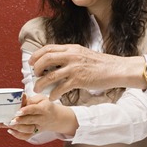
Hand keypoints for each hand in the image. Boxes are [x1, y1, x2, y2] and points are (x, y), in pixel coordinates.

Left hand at [6, 94, 78, 139]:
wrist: (55, 118)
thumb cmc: (46, 106)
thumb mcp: (41, 99)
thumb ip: (31, 99)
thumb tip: (20, 97)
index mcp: (44, 109)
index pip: (34, 110)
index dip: (26, 111)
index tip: (17, 112)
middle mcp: (41, 120)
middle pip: (30, 121)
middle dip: (19, 121)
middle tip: (10, 120)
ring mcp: (38, 127)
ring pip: (27, 130)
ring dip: (16, 128)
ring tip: (6, 124)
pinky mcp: (34, 133)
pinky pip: (26, 136)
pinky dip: (17, 135)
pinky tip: (10, 130)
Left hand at [28, 44, 145, 99]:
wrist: (115, 69)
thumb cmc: (100, 63)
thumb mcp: (82, 54)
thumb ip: (69, 56)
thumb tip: (54, 61)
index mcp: (71, 49)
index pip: (48, 48)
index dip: (36, 55)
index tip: (31, 63)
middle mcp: (71, 56)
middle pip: (46, 59)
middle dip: (36, 68)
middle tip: (34, 75)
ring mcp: (74, 68)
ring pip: (50, 75)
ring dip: (41, 83)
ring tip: (37, 89)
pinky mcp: (79, 80)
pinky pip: (61, 88)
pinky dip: (54, 94)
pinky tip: (52, 97)